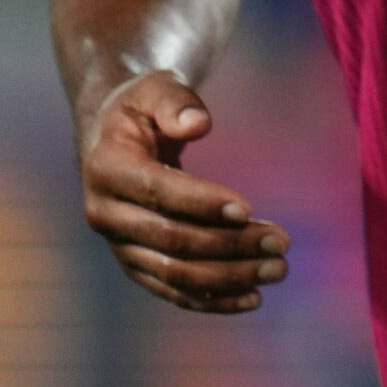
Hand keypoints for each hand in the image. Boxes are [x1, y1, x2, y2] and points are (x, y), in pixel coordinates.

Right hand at [78, 71, 287, 313]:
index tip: (248, 208)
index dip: (201, 202)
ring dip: (228, 277)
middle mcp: (105, 214)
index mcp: (107, 169)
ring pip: (174, 273)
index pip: (157, 192)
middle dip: (229, 245)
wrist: (112, 137)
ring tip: (278, 270)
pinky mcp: (135, 263)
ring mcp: (119, 244)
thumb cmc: (143, 106)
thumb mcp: (155, 88)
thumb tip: (199, 123)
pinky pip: (172, 289)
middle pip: (171, 240)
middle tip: (281, 243)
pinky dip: (210, 299)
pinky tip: (252, 298)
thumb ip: (176, 102)